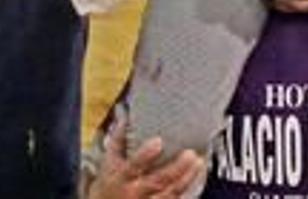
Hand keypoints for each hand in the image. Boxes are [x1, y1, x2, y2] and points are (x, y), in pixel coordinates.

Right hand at [90, 118, 204, 198]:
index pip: (133, 166)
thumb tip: (126, 115)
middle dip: (176, 169)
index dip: (145, 155)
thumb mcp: (108, 161)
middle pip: (157, 181)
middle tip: (191, 154)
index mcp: (122, 177)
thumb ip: (118, 138)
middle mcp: (134, 192)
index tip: (158, 141)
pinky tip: (196, 176)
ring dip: (186, 178)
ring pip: (170, 193)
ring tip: (199, 162)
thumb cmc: (110, 182)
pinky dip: (186, 188)